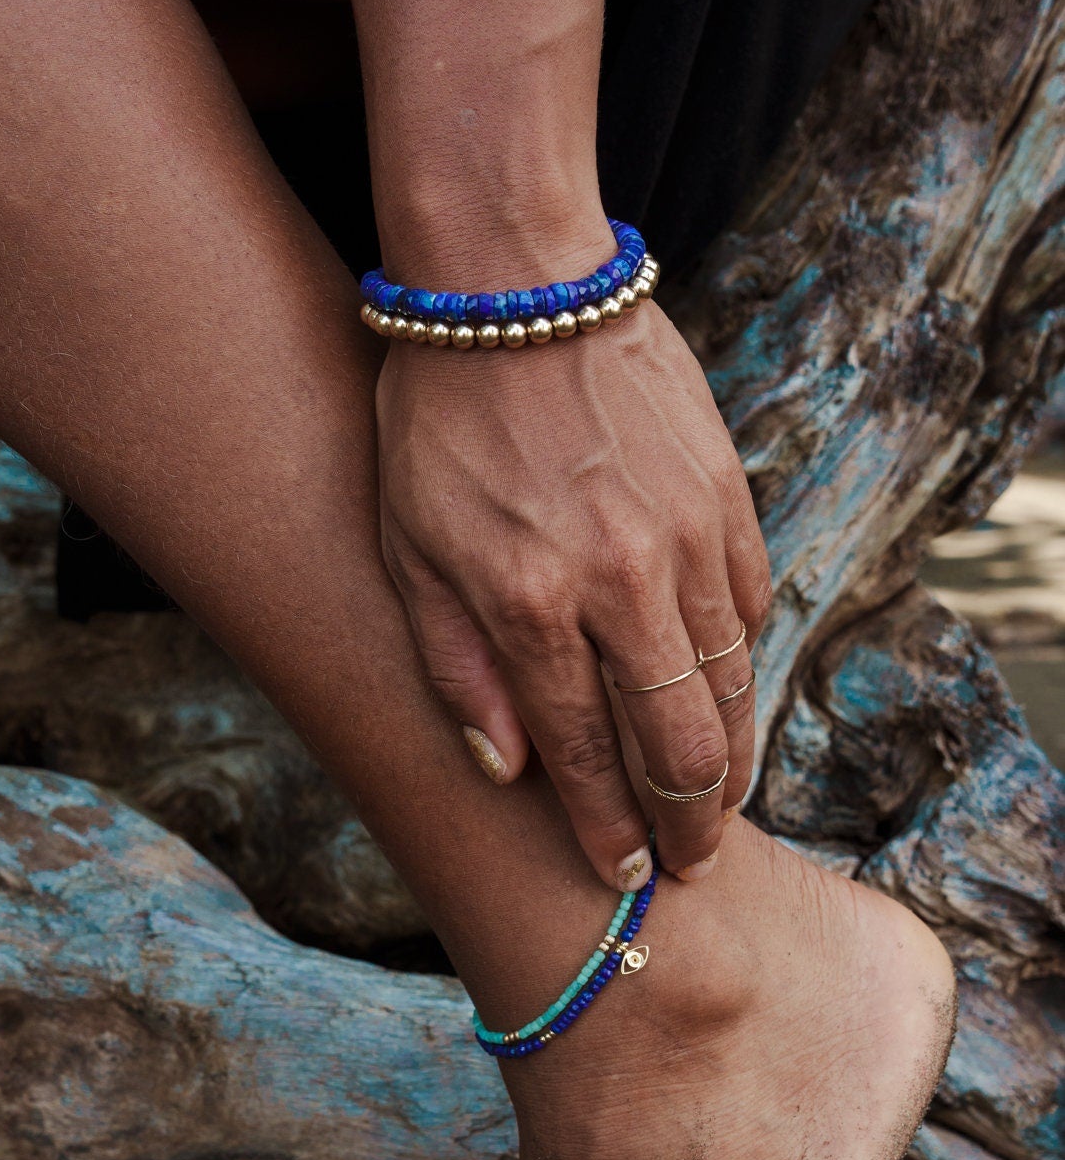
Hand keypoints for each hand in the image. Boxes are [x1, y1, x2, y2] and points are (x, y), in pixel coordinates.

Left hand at [375, 297, 772, 883]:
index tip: (625, 876)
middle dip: (690, 819)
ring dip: (729, 758)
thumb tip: (509, 771)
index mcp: (528, 602)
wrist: (513, 283)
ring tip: (719, 803)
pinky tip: (724, 697)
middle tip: (693, 861)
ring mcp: (682, 535)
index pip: (582, 754)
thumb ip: (458, 667)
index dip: (609, 829)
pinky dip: (740, 665)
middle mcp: (618, 580)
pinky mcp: (724, 494)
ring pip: (727, 682)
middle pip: (677, 738)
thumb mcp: (409, 550)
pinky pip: (749, 606)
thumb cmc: (438, 421)